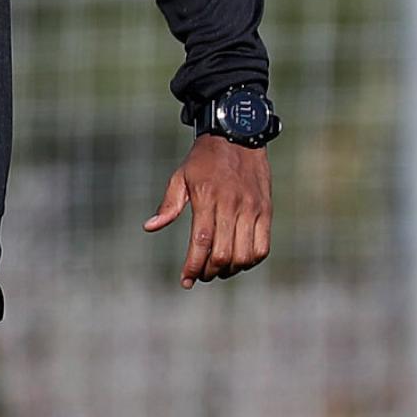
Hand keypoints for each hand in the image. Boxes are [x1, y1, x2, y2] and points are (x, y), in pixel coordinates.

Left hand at [143, 135, 272, 288]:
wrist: (238, 136)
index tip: (185, 280)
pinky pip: (263, 246)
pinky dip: (251, 261)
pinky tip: (238, 261)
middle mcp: (232, 206)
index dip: (193, 266)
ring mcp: (252, 209)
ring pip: (245, 255)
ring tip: (218, 270)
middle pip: (222, 254)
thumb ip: (168, 205)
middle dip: (209, 272)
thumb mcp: (180, 177)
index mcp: (207, 198)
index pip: (201, 242)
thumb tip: (150, 227)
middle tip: (200, 276)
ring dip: (230, 270)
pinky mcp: (266, 211)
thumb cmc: (203, 160)